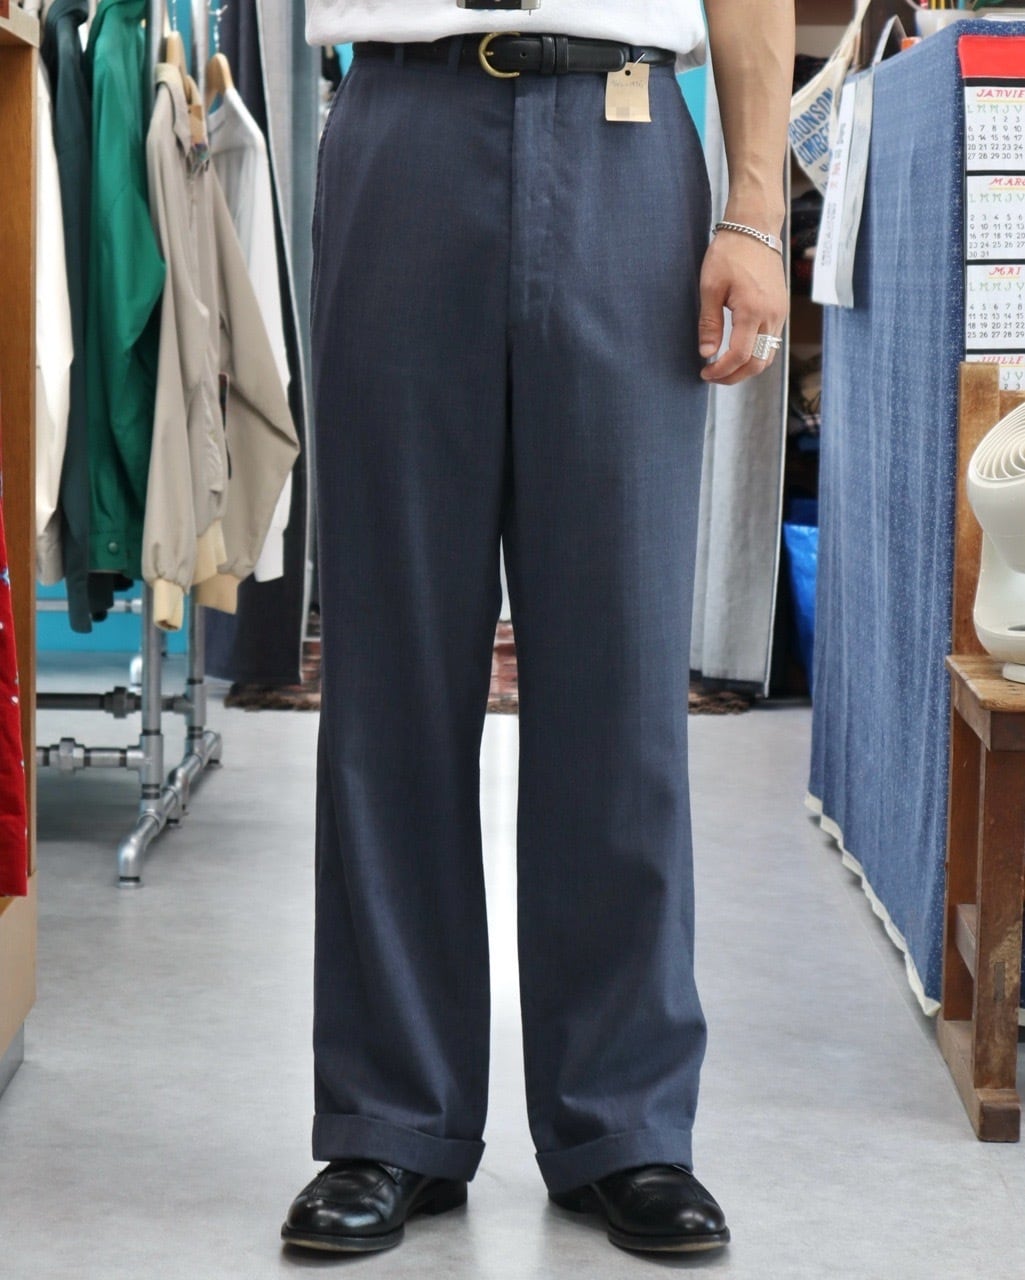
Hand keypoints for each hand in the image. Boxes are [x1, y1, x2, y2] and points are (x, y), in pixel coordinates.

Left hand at [697, 231, 787, 385]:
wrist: (755, 228)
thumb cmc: (730, 253)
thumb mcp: (710, 287)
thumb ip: (709, 323)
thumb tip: (707, 353)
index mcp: (753, 310)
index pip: (739, 355)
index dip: (721, 370)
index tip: (704, 372)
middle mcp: (772, 315)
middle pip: (758, 362)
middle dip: (734, 376)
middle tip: (712, 376)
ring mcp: (780, 313)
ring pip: (768, 355)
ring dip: (746, 367)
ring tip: (724, 368)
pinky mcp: (782, 309)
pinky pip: (772, 342)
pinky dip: (756, 354)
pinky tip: (738, 352)